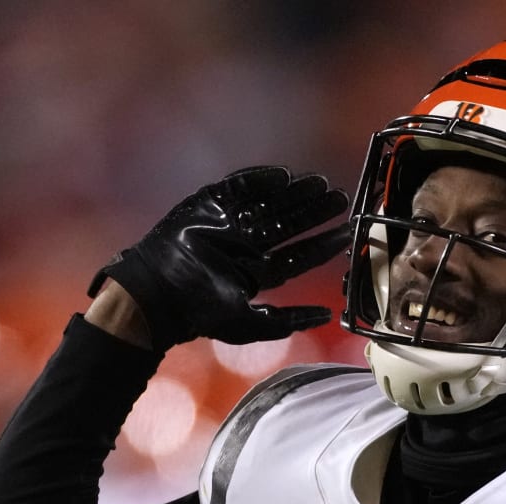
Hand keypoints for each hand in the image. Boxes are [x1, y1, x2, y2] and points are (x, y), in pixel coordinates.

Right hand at [89, 166, 350, 348]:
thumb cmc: (200, 312)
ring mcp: (228, 223)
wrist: (159, 292)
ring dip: (294, 194)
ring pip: (268, 203)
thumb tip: (327, 317)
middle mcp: (245, 246)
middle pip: (287, 225)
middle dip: (313, 212)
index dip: (322, 245)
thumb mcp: (250, 324)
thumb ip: (288, 320)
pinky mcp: (208, 204)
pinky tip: (284, 176)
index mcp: (256, 273)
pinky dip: (259, 180)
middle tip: (340, 198)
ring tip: (320, 184)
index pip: (297, 256)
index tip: (347, 232)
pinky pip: (238, 187)